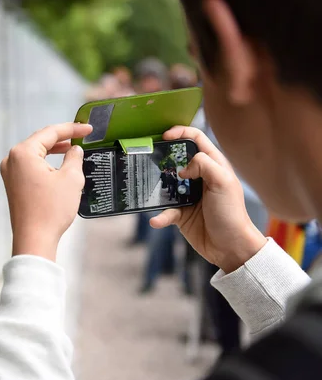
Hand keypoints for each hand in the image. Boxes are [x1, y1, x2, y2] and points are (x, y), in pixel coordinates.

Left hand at [0, 123, 92, 261]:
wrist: (34, 239)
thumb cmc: (51, 210)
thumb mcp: (71, 178)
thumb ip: (74, 158)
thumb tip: (75, 150)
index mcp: (23, 153)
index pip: (50, 133)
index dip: (72, 129)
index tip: (87, 128)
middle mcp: (11, 160)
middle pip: (40, 141)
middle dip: (61, 138)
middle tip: (81, 136)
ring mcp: (9, 173)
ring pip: (35, 154)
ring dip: (53, 151)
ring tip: (72, 149)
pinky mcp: (12, 185)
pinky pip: (30, 166)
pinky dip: (45, 163)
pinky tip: (58, 166)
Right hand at [150, 126, 266, 272]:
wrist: (230, 247)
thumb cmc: (231, 213)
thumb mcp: (223, 182)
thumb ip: (204, 164)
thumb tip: (182, 168)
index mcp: (213, 165)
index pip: (196, 139)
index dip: (180, 132)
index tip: (164, 136)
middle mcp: (199, 177)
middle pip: (176, 159)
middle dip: (162, 157)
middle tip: (148, 158)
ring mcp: (188, 195)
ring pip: (165, 184)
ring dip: (156, 187)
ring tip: (147, 188)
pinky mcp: (180, 213)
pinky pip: (164, 210)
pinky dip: (159, 215)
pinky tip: (156, 220)